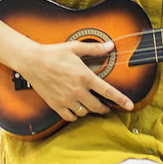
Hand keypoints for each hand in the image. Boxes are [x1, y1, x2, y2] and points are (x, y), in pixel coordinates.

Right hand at [18, 40, 134, 123]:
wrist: (33, 61)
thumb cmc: (54, 53)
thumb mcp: (76, 48)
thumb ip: (95, 49)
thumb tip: (110, 46)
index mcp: (85, 77)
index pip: (108, 92)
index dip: (121, 100)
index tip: (130, 106)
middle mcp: (77, 91)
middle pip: (97, 107)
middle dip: (105, 108)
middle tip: (106, 107)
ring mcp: (66, 100)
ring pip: (84, 112)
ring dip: (89, 110)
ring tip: (88, 104)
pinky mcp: (56, 105)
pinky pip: (70, 117)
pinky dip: (75, 115)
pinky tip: (75, 108)